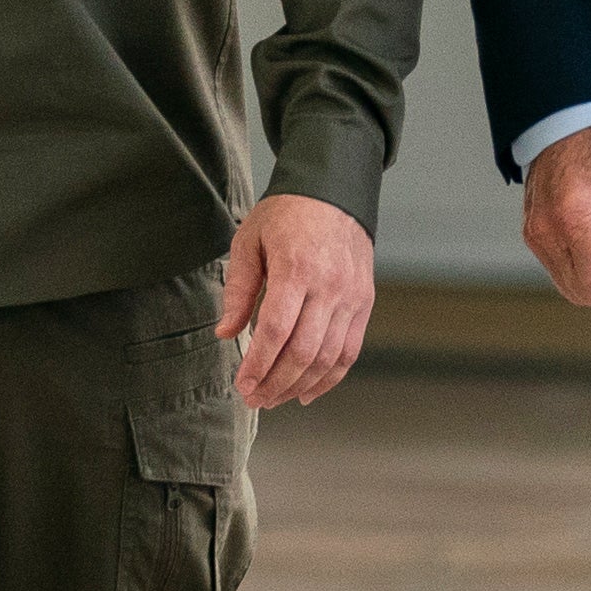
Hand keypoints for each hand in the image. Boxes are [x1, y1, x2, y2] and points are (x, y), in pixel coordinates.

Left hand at [221, 192, 377, 408]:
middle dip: (276, 383)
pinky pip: (349, 351)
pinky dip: (330, 378)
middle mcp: (329, 285)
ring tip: (274, 398)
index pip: (276, 330)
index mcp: (296, 268)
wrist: (335, 192)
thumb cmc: (287, 214)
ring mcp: (351, 296)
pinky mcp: (364, 303)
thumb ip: (238, 289)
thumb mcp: (250, 241)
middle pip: (303, 351)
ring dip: (299, 385)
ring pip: (328, 357)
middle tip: (254, 398)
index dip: (258, 364)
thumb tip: (225, 333)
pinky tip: (307, 392)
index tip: (242, 384)